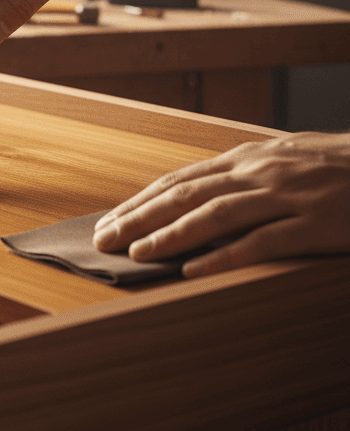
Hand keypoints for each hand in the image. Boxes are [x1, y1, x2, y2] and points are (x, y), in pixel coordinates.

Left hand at [92, 132, 349, 276]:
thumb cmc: (342, 166)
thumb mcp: (289, 160)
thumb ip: (246, 176)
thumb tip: (201, 195)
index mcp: (250, 158)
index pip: (180, 180)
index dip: (142, 201)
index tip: (111, 220)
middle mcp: (261, 171)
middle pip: (185, 195)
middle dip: (139, 217)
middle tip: (105, 239)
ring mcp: (288, 196)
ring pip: (214, 215)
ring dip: (169, 236)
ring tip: (137, 254)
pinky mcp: (316, 223)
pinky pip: (261, 242)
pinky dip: (223, 257)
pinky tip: (193, 272)